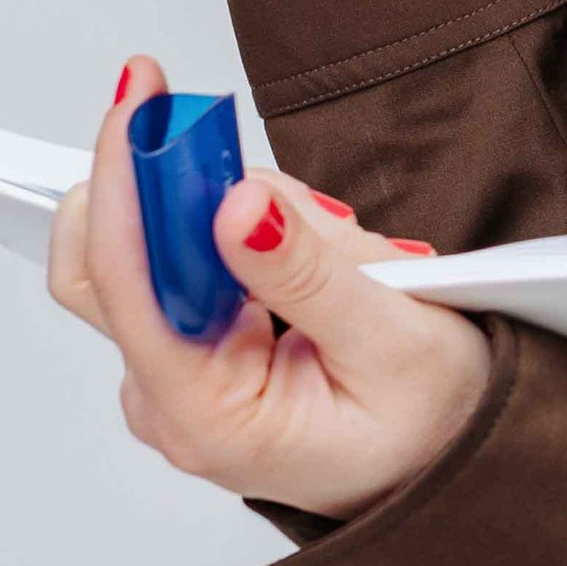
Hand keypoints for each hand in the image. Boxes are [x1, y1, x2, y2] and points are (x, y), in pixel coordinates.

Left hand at [49, 58, 490, 519]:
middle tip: (268, 171)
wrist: (454, 464)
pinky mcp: (196, 345)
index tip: (141, 100)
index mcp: (205, 416)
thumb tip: (235, 202)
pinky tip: (321, 258)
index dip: (125, 179)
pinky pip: (195, 257)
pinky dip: (252, 232)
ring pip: (161, 246)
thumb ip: (309, 271)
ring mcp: (177, 372)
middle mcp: (170, 398)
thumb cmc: (434, 431)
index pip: (125, 282)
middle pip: (112, 261)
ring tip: (347, 254)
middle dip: (186, 192)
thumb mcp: (397, 343)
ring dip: (246, 216)